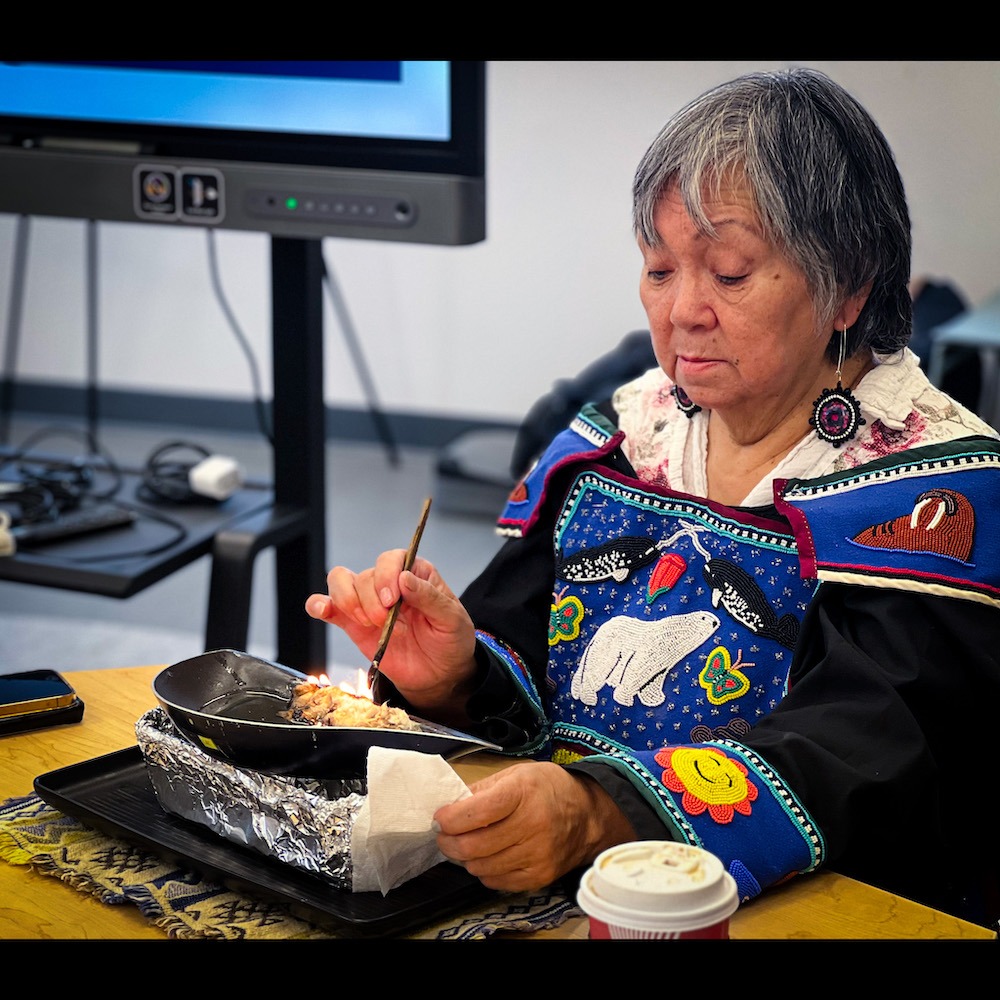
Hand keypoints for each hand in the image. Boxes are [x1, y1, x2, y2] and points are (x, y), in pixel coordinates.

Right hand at [305, 550, 477, 715]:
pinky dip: (319, 604)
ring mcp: (368, 602)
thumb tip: (404, 577)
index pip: (391, 559)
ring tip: (368, 624)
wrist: (439, 674)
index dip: (386, 576)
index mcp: (415, 574)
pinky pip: (327, 606)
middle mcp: (388, 583)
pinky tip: (323, 610)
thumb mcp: (451, 619)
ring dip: (349, 602)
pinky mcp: (352, 624)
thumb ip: (430, 597)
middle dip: (371, 601)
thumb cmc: (450, 640)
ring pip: (341, 583)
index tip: (393, 600)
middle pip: (365, 575)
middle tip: (386, 623)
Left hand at [433, 762, 635, 892]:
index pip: (476, 812)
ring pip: (480, 867)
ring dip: (465, 858)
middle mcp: (532, 825)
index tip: (441, 817)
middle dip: (448, 841)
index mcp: (523, 793)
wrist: (588, 815)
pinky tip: (489, 855)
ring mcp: (537, 855)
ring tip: (468, 843)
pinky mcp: (539, 876)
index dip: (450, 818)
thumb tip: (450, 805)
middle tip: (446, 834)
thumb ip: (481, 790)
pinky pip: (496, 881)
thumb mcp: (516, 774)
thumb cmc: (548, 789)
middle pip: (472, 845)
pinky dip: (484, 870)